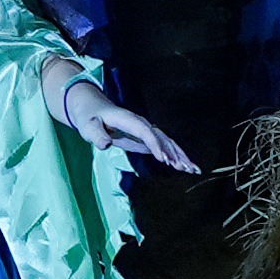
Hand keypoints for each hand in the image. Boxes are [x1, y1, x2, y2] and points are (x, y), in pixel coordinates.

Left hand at [66, 86, 198, 172]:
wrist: (92, 108)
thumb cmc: (89, 118)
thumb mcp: (87, 126)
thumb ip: (95, 135)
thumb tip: (105, 145)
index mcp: (127, 120)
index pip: (145, 132)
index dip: (155, 144)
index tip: (163, 159)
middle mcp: (141, 124)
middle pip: (161, 137)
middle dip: (175, 153)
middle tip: (186, 168)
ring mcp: (145, 130)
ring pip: (167, 142)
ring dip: (180, 156)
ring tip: (192, 170)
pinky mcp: (146, 137)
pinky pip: (164, 146)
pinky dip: (175, 156)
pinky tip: (184, 167)